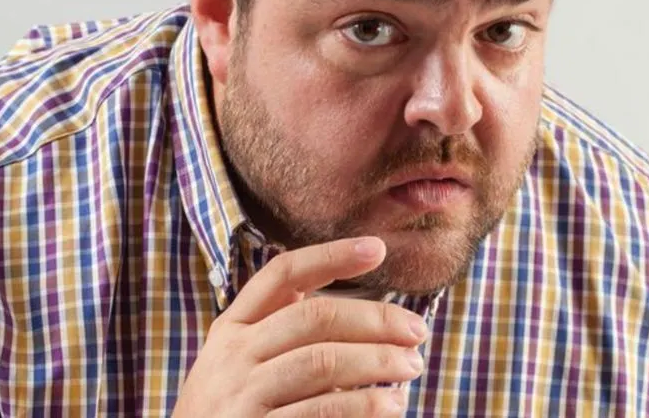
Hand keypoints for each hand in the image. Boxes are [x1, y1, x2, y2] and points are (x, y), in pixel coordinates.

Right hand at [171, 236, 427, 417]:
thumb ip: (289, 338)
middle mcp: (232, 356)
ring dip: (376, 362)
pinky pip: (320, 411)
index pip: (282, 275)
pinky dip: (362, 406)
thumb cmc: (232, 415)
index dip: (331, 256)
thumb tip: (373, 323)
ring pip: (321, 362)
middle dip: (375, 320)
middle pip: (313, 317)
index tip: (377, 248)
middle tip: (417, 332)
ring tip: (411, 368)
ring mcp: (241, 396)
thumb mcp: (243, 368)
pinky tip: (388, 406)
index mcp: (231, 329)